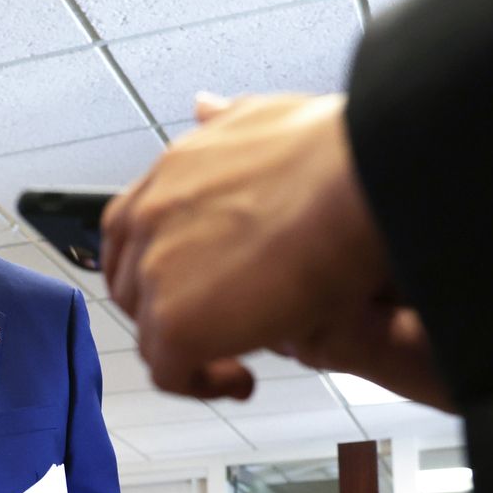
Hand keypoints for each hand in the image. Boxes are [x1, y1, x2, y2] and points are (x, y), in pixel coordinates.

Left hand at [102, 92, 450, 409]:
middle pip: (132, 287)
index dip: (161, 269)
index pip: (131, 233)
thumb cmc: (335, 153)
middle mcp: (150, 220)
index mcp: (168, 174)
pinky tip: (243, 380)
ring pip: (150, 333)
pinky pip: (169, 374)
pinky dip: (202, 384)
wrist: (361, 181)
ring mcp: (157, 273)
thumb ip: (225, 122)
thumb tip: (203, 107)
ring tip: (239, 360)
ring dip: (190, 351)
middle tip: (221, 330)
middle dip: (171, 313)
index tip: (196, 287)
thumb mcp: (264, 118)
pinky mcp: (176, 324)